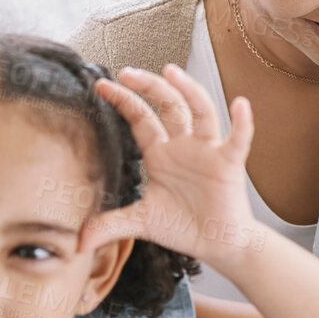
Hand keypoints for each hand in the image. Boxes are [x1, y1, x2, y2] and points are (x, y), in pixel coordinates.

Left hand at [79, 64, 259, 268]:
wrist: (217, 245)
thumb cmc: (183, 227)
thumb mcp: (141, 223)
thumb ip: (110, 226)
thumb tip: (77, 243)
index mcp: (160, 154)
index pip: (140, 118)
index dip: (123, 100)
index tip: (101, 85)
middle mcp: (183, 145)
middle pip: (168, 105)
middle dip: (149, 87)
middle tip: (127, 73)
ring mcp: (207, 151)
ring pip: (200, 112)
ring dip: (188, 90)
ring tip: (172, 72)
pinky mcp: (229, 164)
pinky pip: (237, 140)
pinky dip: (241, 123)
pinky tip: (240, 105)